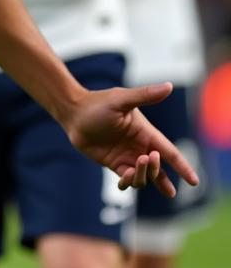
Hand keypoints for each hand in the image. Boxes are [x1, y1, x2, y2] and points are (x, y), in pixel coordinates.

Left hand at [64, 82, 198, 196]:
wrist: (73, 113)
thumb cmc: (97, 104)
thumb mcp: (122, 100)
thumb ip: (145, 95)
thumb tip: (169, 86)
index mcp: (146, 133)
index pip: (170, 152)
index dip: (183, 167)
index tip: (194, 182)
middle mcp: (139, 147)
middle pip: (158, 168)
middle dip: (157, 170)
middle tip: (144, 160)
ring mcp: (127, 157)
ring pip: (144, 177)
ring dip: (143, 177)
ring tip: (130, 169)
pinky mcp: (114, 164)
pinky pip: (127, 180)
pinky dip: (129, 182)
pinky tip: (124, 176)